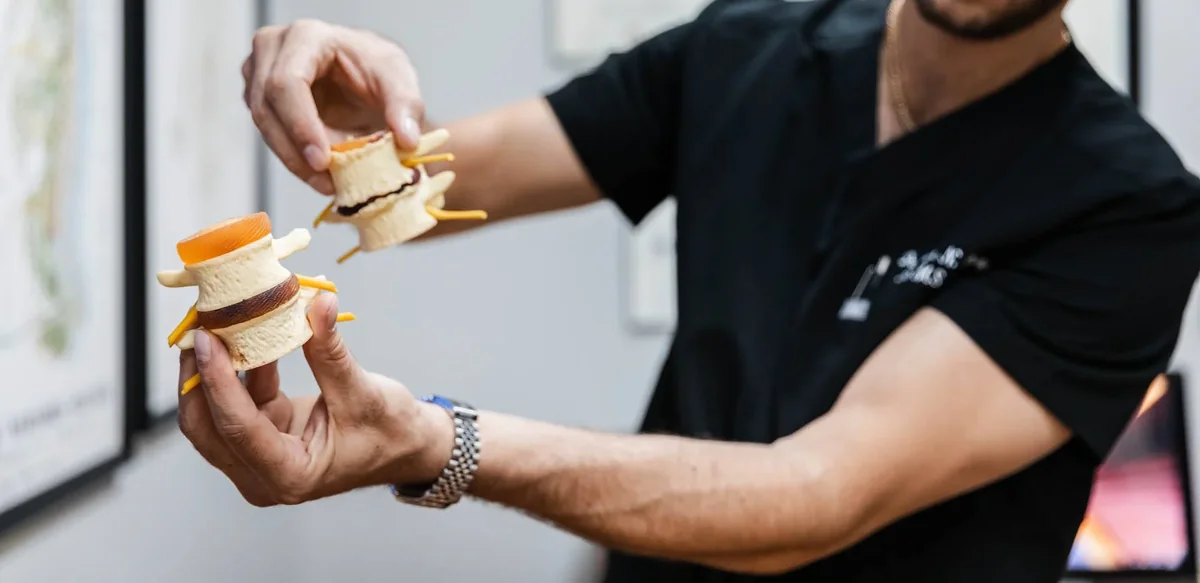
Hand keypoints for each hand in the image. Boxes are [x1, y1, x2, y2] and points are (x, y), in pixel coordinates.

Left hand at [177, 293, 452, 505]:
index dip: (217, 381)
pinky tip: (244, 336)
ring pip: (214, 415)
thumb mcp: (362, 392)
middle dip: (199, 379)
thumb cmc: (391, 433)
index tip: (206, 339)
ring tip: (215, 325)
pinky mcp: (263, 435)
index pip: (238, 428)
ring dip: (214, 371)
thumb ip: (330, 350)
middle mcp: (264, 474)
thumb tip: (316, 302)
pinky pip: (238, 401)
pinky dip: (238, 370)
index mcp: (289, 475)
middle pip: (208, 428)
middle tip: (199, 329)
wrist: (407, 447)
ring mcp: (259, 457)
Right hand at [242, 19, 424, 194]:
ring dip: (295, 161)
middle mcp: (273, 49)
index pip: (287, 83)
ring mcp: (259, 73)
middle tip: (328, 182)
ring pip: (265, 127)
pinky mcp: (258, 97)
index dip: (301, 125)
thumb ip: (406, 106)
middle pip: (267, 108)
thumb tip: (406, 140)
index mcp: (306, 37)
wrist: (363, 74)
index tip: (322, 161)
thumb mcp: (399, 80)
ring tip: (330, 182)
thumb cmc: (376, 68)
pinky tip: (322, 172)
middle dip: (297, 152)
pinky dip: (295, 158)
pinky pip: (270, 134)